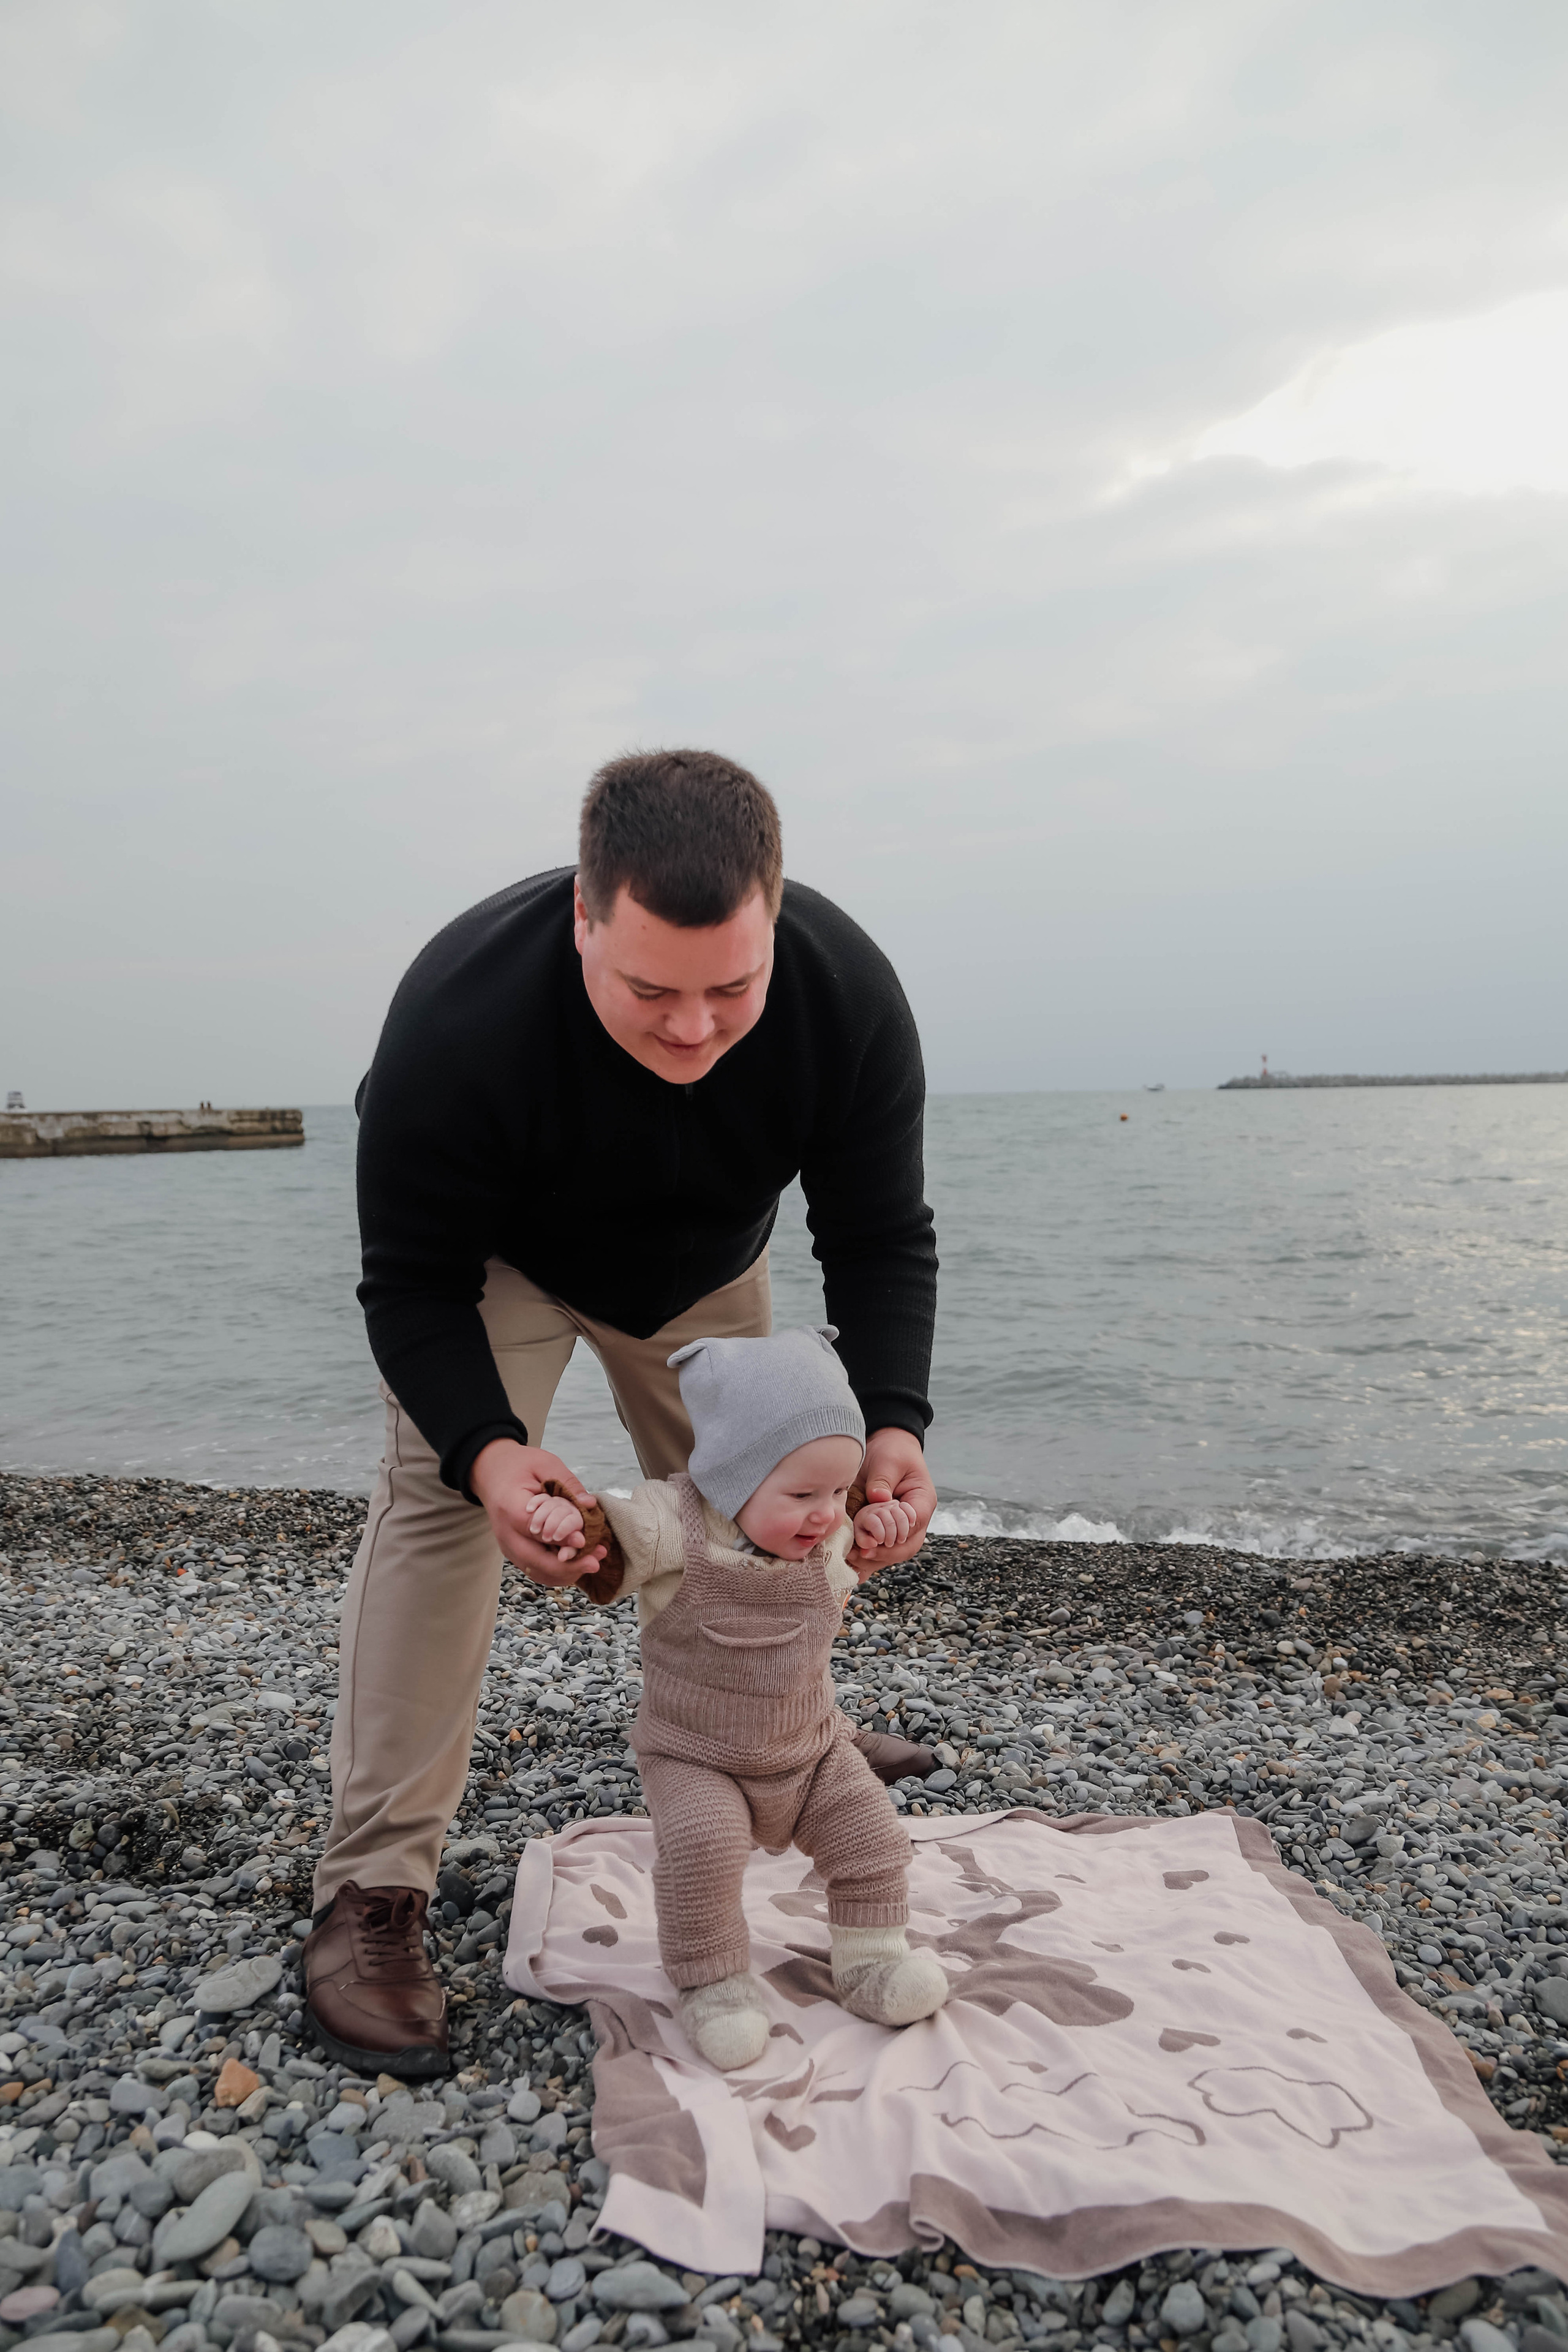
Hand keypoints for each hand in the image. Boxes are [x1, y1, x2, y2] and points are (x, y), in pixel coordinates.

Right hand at [470, 1439, 606, 1587]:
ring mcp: (508, 1546)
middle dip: (568, 1566)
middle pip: (535, 1562)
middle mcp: (506, 1533)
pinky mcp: (513, 1552)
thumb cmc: (519, 1465)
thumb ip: (567, 1484)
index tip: (584, 1540)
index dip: (562, 1539)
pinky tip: (578, 1562)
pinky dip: (558, 1571)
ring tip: (592, 1560)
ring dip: (566, 1572)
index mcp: (510, 1507)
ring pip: (537, 1572)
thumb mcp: (545, 1464)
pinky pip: (536, 1570)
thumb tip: (589, 1505)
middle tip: (595, 1561)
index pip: (536, 1532)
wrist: (492, 1472)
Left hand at [847, 1427, 935, 1577]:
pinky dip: (868, 1556)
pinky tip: (851, 1561)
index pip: (915, 1524)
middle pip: (908, 1546)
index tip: (875, 1540)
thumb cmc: (891, 1451)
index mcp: (921, 1501)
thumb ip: (883, 1479)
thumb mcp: (888, 1460)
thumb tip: (878, 1498)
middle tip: (861, 1554)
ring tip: (853, 1560)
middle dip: (885, 1554)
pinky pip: (881, 1549)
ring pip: (895, 1553)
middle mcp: (914, 1519)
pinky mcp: (885, 1529)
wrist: (886, 1447)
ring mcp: (900, 1526)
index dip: (897, 1536)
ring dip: (875, 1559)